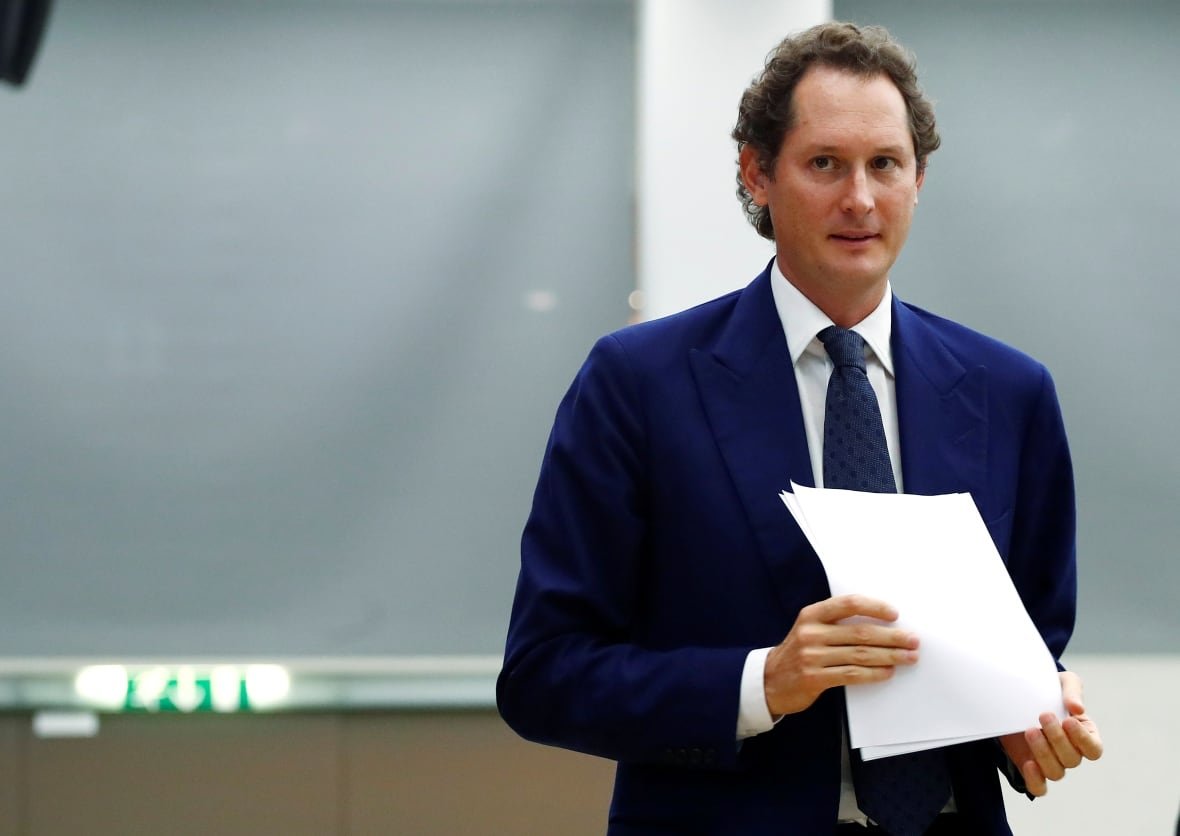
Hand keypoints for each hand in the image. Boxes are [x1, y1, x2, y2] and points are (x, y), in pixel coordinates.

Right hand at [763, 594, 918, 715]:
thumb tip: (880, 625)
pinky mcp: (814, 678)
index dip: (874, 607)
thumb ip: (837, 624)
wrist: (769, 680)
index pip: (848, 604)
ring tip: (908, 657)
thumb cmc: (799, 652)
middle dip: (892, 637)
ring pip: (859, 655)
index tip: (895, 614)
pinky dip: (873, 674)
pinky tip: (887, 672)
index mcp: (812, 614)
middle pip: (860, 632)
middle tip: (913, 640)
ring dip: (889, 656)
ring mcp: (811, 656)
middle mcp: (811, 633)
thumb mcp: (810, 628)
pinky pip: (851, 675)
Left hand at [999, 670, 1103, 795]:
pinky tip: (1028, 764)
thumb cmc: (1046, 688)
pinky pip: (1038, 787)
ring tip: (1030, 730)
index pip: (1093, 749)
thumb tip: (1077, 708)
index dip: (1083, 739)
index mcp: (1084, 734)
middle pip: (1072, 760)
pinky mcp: (1029, 767)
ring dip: (1043, 753)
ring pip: (1055, 771)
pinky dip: (1035, 781)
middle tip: (1043, 715)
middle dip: (1058, 738)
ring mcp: (1049, 761)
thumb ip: (1072, 691)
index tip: (1069, 721)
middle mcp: (1070, 752)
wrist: (1016, 694)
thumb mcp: (1061, 681)